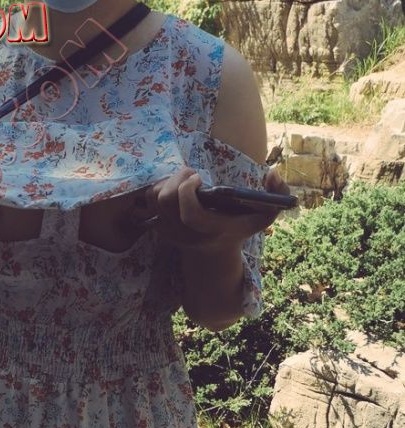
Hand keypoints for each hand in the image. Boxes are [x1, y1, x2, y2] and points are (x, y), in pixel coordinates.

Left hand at [132, 166, 290, 251]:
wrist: (212, 254)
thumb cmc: (239, 228)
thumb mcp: (265, 215)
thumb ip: (277, 195)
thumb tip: (271, 172)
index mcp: (210, 230)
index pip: (189, 214)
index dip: (188, 192)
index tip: (199, 178)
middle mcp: (186, 233)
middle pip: (166, 201)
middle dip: (177, 179)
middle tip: (192, 175)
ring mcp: (169, 232)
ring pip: (155, 199)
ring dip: (168, 182)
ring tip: (185, 181)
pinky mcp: (158, 228)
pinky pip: (150, 202)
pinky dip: (160, 189)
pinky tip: (176, 189)